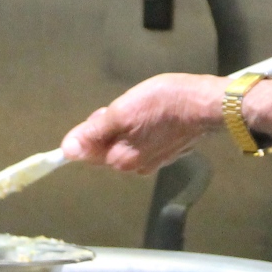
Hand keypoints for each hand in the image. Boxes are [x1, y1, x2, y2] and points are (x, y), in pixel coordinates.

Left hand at [61, 73, 224, 174]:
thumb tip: (66, 151)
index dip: (87, 131)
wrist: (205, 104)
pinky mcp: (166, 152)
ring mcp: (153, 161)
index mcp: (120, 160)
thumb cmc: (162, 103)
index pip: (86, 152)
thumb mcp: (122, 112)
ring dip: (124, 125)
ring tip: (140, 106)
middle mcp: (135, 167)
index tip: (102, 114)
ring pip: (124, 142)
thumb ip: (93, 133)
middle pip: (106, 147)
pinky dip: (140, 127)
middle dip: (107, 126)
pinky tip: (152, 113)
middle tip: (124, 105)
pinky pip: (141, 141)